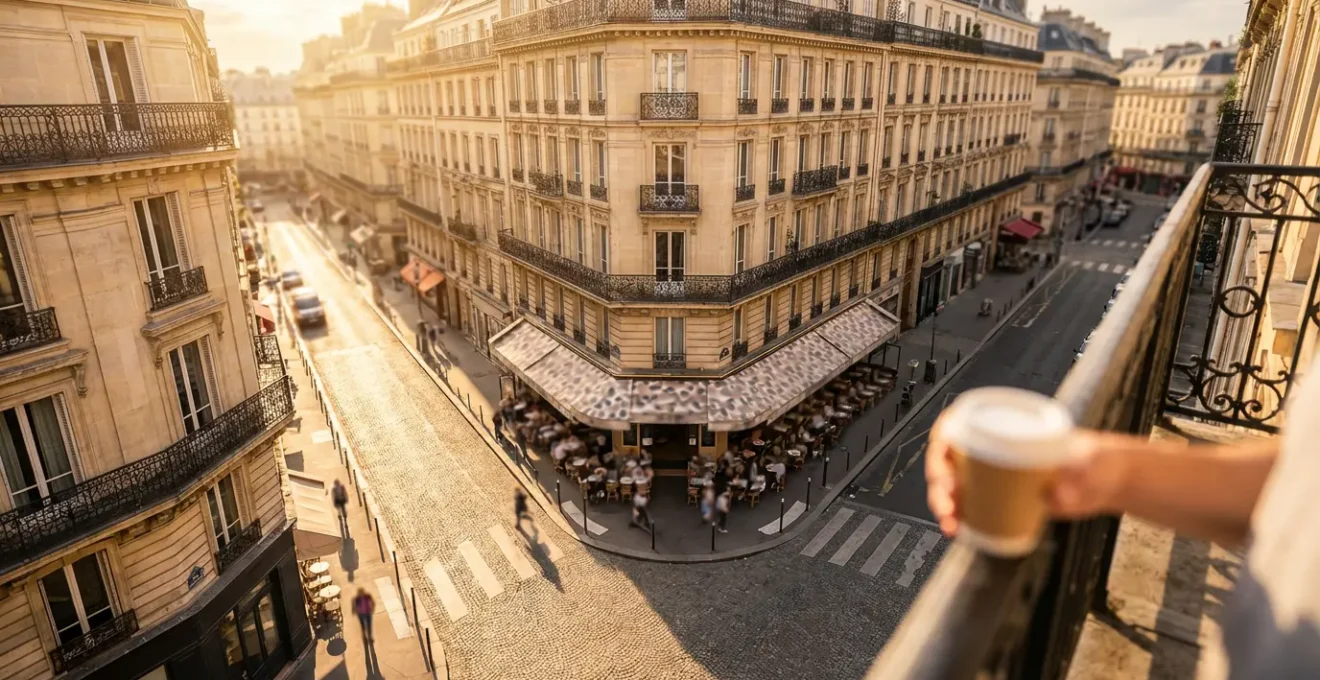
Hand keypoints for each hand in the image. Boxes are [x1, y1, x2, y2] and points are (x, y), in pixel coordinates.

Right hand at [926, 420, 1136, 537]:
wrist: (1106, 481)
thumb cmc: (1096, 459)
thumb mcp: (1089, 459)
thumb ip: (1079, 473)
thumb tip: (1056, 493)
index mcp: (1005, 425)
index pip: (956, 425)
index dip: (941, 446)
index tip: (944, 467)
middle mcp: (992, 447)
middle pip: (949, 460)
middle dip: (940, 485)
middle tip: (949, 502)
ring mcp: (993, 474)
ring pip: (954, 486)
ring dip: (945, 505)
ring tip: (952, 523)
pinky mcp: (999, 497)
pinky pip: (969, 506)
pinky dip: (959, 520)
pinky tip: (959, 530)